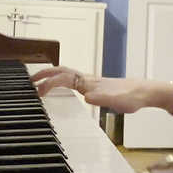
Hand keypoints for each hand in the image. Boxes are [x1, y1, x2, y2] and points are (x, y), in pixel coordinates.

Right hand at [30, 66, 150, 112]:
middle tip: (29, 80)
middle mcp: (87, 79)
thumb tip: (87, 97)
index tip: (38, 91)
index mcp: (89, 82)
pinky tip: (58, 87)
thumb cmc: (131, 96)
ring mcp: (89, 81)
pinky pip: (71, 80)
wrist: (143, 92)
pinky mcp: (92, 86)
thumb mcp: (117, 101)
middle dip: (44, 74)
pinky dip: (59, 80)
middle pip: (61, 71)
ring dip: (50, 75)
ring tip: (38, 82)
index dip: (49, 83)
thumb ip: (102, 98)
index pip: (64, 78)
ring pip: (65, 73)